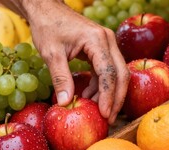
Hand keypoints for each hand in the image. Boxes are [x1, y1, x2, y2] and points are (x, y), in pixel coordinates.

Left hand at [27, 2, 129, 123]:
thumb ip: (60, 78)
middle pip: (121, 74)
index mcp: (97, 40)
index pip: (109, 72)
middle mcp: (107, 41)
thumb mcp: (51, 54)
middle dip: (115, 99)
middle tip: (108, 119)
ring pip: (116, 74)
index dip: (108, 95)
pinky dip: (100, 86)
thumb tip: (65, 103)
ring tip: (94, 110)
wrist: (47, 9)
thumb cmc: (48, 27)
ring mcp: (106, 44)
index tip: (104, 114)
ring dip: (108, 94)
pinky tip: (89, 96)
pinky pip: (107, 70)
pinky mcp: (101, 49)